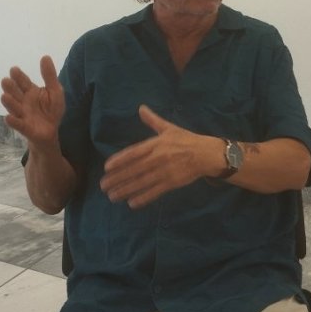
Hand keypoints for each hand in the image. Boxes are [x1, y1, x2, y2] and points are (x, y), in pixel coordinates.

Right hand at [0, 56, 64, 148]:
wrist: (51, 131)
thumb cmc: (51, 109)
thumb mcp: (55, 91)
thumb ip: (49, 75)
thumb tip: (45, 56)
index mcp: (30, 92)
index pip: (23, 82)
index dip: (18, 76)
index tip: (14, 69)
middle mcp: (23, 102)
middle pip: (15, 93)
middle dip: (10, 88)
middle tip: (6, 80)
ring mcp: (22, 114)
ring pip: (14, 107)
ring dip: (9, 102)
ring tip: (4, 96)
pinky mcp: (25, 127)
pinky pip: (18, 124)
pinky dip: (13, 121)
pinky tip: (8, 118)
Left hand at [100, 105, 223, 208]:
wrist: (207, 153)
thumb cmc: (187, 140)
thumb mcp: (169, 128)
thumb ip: (153, 120)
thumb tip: (141, 108)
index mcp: (156, 144)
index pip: (134, 153)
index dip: (120, 160)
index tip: (106, 168)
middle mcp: (158, 158)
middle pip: (134, 169)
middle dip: (118, 178)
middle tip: (103, 186)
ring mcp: (165, 171)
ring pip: (142, 182)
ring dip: (126, 190)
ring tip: (112, 196)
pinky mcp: (173, 182)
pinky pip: (155, 191)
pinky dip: (144, 197)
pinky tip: (132, 203)